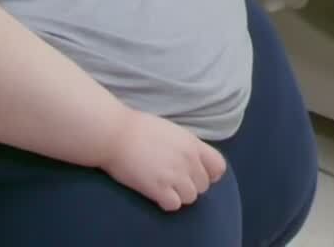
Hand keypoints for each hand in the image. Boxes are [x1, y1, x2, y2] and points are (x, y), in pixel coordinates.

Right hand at [99, 109, 228, 209]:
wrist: (115, 133)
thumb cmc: (139, 128)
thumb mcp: (173, 131)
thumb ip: (187, 146)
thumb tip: (194, 158)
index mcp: (193, 144)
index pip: (218, 167)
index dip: (210, 174)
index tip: (196, 174)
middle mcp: (188, 160)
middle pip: (204, 185)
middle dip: (191, 185)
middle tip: (174, 181)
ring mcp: (174, 175)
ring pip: (191, 197)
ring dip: (179, 195)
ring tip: (165, 187)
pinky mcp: (158, 188)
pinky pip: (174, 205)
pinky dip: (166, 202)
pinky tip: (156, 194)